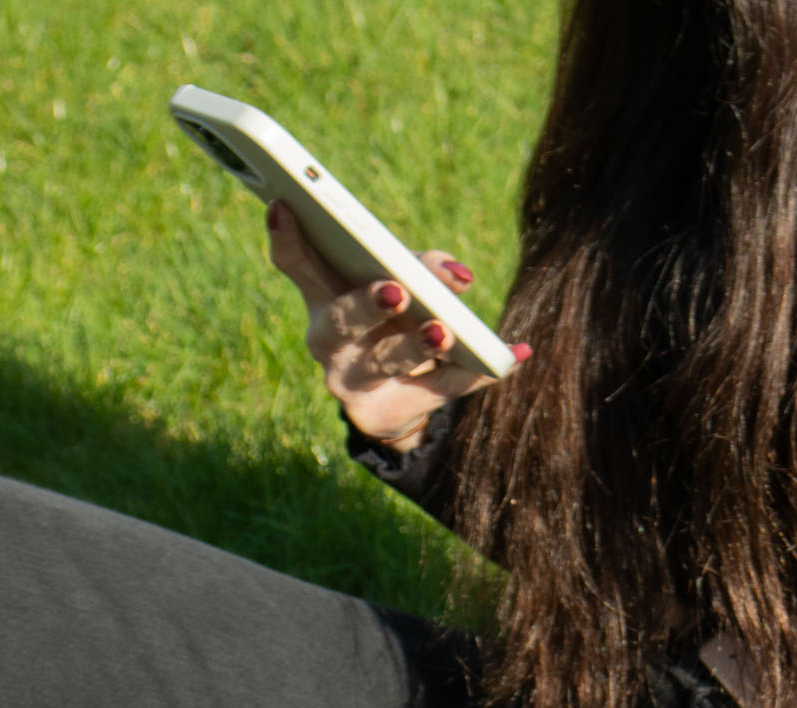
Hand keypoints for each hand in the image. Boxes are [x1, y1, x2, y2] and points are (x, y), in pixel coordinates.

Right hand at [264, 202, 527, 448]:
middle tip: (397, 291)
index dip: (286, 237)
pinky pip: (438, 391)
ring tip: (444, 333)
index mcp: (323, 296)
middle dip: (367, 304)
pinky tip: (512, 357)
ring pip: (384, 361)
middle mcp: (328, 341)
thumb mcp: (405, 283)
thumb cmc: (393, 322)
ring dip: (416, 346)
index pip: (296, 264)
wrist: (397, 398)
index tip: (284, 205)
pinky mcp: (386, 414)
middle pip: (340, 321)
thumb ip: (424, 268)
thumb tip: (459, 276)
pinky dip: (478, 373)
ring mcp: (352, 382)